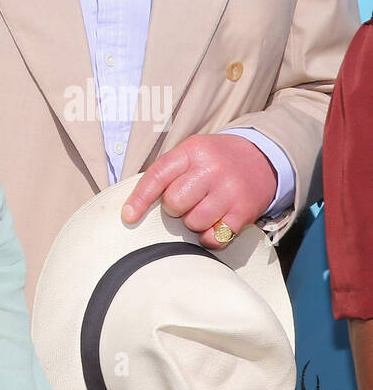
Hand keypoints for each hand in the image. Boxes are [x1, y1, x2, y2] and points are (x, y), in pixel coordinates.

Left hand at [121, 133, 278, 248]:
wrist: (262, 157)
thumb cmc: (215, 159)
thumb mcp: (191, 151)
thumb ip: (168, 172)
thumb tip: (136, 205)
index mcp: (192, 151)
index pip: (158, 175)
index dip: (140, 198)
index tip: (128, 216)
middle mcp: (211, 169)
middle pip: (175, 203)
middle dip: (174, 208)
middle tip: (186, 200)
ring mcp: (230, 191)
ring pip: (194, 222)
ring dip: (193, 222)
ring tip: (203, 209)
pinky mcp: (244, 212)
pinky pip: (216, 237)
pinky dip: (209, 237)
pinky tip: (214, 224)